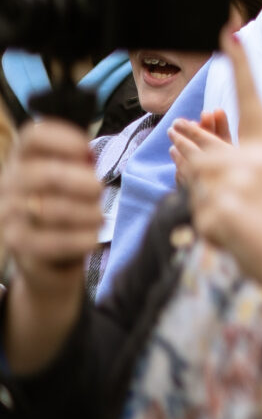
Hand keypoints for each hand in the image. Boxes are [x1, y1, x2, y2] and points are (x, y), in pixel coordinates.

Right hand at [0, 118, 104, 374]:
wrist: (44, 280)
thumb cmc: (67, 229)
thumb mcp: (70, 195)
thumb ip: (76, 169)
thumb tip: (92, 146)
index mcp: (23, 170)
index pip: (35, 138)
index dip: (61, 139)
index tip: (85, 149)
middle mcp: (9, 193)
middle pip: (45, 174)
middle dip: (79, 182)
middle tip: (96, 193)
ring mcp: (10, 223)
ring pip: (48, 207)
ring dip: (81, 211)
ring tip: (94, 219)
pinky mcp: (19, 253)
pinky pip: (49, 240)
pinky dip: (77, 238)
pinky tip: (89, 240)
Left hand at [175, 36, 261, 310]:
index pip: (250, 101)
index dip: (240, 65)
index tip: (228, 33)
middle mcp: (246, 164)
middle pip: (201, 146)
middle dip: (190, 142)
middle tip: (178, 133)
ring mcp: (226, 190)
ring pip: (193, 176)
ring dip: (199, 183)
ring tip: (219, 193)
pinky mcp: (210, 216)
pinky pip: (195, 208)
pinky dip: (207, 217)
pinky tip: (231, 231)